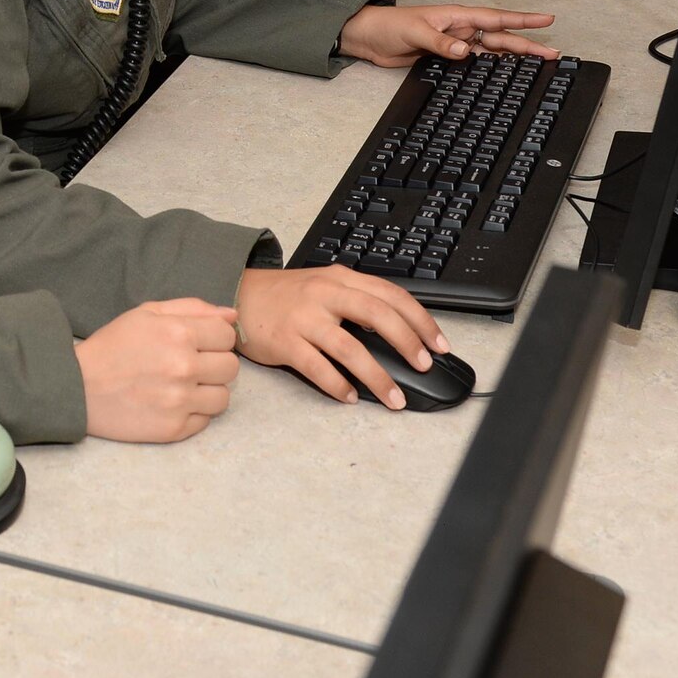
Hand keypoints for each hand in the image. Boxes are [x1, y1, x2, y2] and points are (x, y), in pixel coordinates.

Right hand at [75, 298, 240, 441]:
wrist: (78, 387)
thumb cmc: (113, 346)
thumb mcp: (147, 313)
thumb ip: (193, 308)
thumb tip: (232, 316)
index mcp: (179, 333)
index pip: (228, 336)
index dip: (215, 338)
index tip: (198, 342)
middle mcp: (184, 367)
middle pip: (231, 367)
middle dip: (214, 363)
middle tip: (190, 364)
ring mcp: (180, 401)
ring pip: (223, 397)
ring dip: (207, 390)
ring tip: (182, 386)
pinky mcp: (174, 429)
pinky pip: (205, 421)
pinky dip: (193, 412)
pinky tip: (171, 402)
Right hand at [234, 266, 449, 409]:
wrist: (237, 294)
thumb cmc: (285, 296)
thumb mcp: (324, 285)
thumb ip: (357, 299)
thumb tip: (401, 329)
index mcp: (340, 279)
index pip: (390, 295)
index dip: (420, 320)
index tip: (440, 344)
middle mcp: (324, 294)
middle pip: (376, 314)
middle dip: (408, 342)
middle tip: (424, 366)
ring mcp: (303, 318)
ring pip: (350, 347)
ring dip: (377, 376)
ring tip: (394, 398)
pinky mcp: (284, 341)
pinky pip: (317, 367)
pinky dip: (338, 385)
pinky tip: (351, 396)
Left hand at [338, 4, 557, 67]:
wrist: (368, 38)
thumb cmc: (388, 26)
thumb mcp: (414, 31)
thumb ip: (440, 41)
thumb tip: (466, 49)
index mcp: (457, 16)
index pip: (496, 17)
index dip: (522, 20)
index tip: (547, 20)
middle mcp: (461, 28)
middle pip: (500, 37)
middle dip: (527, 44)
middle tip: (554, 53)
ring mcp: (456, 43)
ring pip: (492, 51)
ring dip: (514, 58)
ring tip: (539, 64)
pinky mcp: (447, 58)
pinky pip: (476, 63)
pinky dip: (492, 68)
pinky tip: (506, 75)